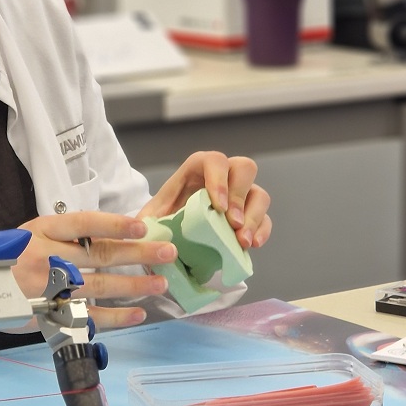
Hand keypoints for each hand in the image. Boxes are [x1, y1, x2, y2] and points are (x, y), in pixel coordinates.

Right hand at [14, 210, 179, 330]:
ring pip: (99, 285)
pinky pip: (88, 316)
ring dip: (133, 285)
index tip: (142, 225)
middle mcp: (46, 257)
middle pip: (99, 254)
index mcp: (41, 230)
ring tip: (160, 283)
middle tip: (168, 252)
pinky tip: (138, 313)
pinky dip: (115, 316)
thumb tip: (116, 235)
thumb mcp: (31, 235)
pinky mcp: (48, 314)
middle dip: (138, 253)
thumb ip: (67, 235)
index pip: (83, 224)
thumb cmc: (8, 257)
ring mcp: (48, 288)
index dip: (114, 225)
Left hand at [137, 151, 271, 250]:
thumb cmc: (164, 220)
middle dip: (239, 196)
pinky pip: (265, 218)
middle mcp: (224, 177)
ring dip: (253, 217)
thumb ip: (146, 220)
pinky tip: (252, 245)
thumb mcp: (151, 218)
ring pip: (259, 194)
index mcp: (198, 169)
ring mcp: (241, 196)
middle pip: (244, 169)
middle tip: (232, 223)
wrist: (174, 235)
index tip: (217, 206)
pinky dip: (262, 231)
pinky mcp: (251, 216)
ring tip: (242, 240)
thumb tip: (140, 232)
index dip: (219, 179)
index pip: (214, 160)